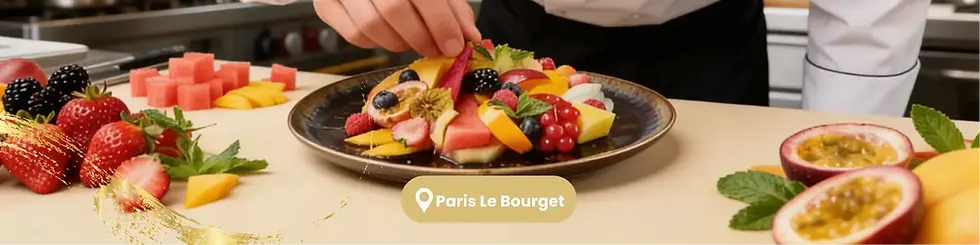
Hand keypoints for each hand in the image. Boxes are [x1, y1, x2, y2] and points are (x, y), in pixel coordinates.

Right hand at [314, 0, 481, 56]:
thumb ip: (452, 7)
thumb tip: (470, 36)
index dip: (441, 22)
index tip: (455, 45)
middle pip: (394, 10)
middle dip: (422, 37)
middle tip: (437, 50)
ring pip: (371, 26)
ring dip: (401, 43)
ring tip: (415, 41)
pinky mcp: (325, 6)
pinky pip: (354, 35)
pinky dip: (378, 43)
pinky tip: (390, 34)